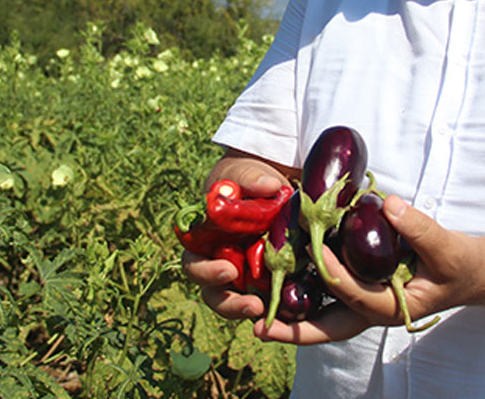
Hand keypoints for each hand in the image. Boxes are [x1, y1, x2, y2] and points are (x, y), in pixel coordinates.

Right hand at [181, 153, 295, 320]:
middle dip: (228, 302)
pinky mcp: (267, 279)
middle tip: (251, 304)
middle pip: (213, 292)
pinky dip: (275, 305)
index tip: (228, 270)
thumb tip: (268, 186)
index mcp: (203, 241)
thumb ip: (252, 178)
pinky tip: (290, 310)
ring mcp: (244, 273)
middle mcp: (218, 262)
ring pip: (238, 301)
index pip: (193, 263)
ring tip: (267, 311)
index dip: (205, 272)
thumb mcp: (245, 172)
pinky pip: (267, 297)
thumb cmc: (246, 178)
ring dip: (249, 311)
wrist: (270, 183)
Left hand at [254, 195, 480, 343]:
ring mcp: (363, 305)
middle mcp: (372, 312)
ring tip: (254, 312)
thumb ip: (420, 228)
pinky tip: (278, 283)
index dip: (332, 272)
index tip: (312, 251)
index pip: (354, 294)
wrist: (467, 272)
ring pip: (321, 318)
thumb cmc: (459, 263)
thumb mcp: (448, 247)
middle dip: (294, 330)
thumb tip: (389, 205)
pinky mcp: (358, 291)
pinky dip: (303, 293)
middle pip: (327, 327)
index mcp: (392, 307)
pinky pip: (325, 299)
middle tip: (259, 328)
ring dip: (290, 316)